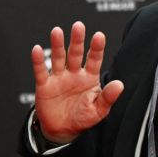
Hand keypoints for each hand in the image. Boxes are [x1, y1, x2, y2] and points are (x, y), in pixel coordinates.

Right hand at [32, 21, 123, 143]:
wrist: (62, 130)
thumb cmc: (82, 118)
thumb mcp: (98, 110)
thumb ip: (107, 97)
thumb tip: (120, 85)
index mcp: (89, 78)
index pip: (94, 60)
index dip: (96, 48)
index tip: (99, 36)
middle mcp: (74, 74)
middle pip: (75, 54)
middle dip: (77, 40)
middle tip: (78, 26)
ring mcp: (59, 78)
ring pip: (58, 58)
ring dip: (57, 45)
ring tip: (57, 31)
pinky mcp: (44, 85)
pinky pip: (41, 71)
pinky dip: (38, 61)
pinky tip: (37, 49)